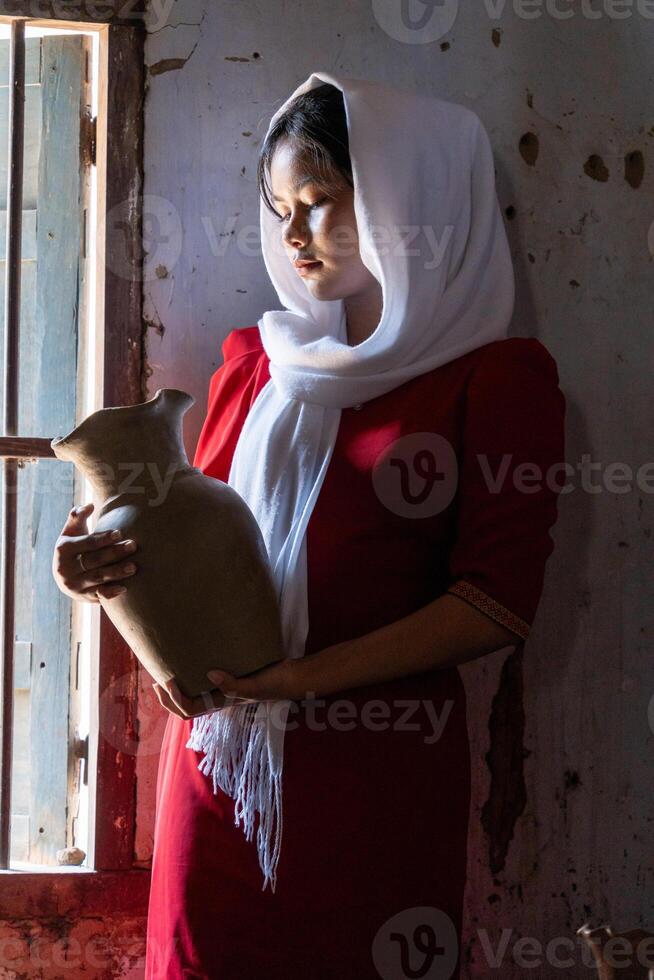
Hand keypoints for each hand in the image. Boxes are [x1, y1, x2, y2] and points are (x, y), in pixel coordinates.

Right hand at [52, 502, 137, 602]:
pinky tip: (125, 588)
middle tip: (133, 545)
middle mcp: (66, 569)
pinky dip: (110, 593)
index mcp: (64, 549)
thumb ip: (78, 516)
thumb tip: (89, 505)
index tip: (119, 533)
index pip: (86, 543)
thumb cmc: (74, 546)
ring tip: (134, 567)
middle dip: (114, 553)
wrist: (63, 574)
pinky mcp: (83, 597)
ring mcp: (74, 585)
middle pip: (94, 560)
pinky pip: (98, 596)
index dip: (103, 538)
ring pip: (98, 578)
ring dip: (116, 573)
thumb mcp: (71, 531)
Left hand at [152, 657, 296, 719]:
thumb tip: (210, 675)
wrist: (292, 677)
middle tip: (156, 680)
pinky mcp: (228, 676)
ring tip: (163, 674)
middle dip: (166, 698)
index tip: (167, 681)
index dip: (173, 700)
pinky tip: (186, 662)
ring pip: (190, 695)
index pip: (188, 710)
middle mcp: (217, 698)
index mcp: (220, 704)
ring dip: (174, 690)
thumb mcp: (254, 686)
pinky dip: (189, 676)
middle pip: (184, 707)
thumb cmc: (274, 683)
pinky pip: (202, 681)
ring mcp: (221, 689)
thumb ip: (233, 685)